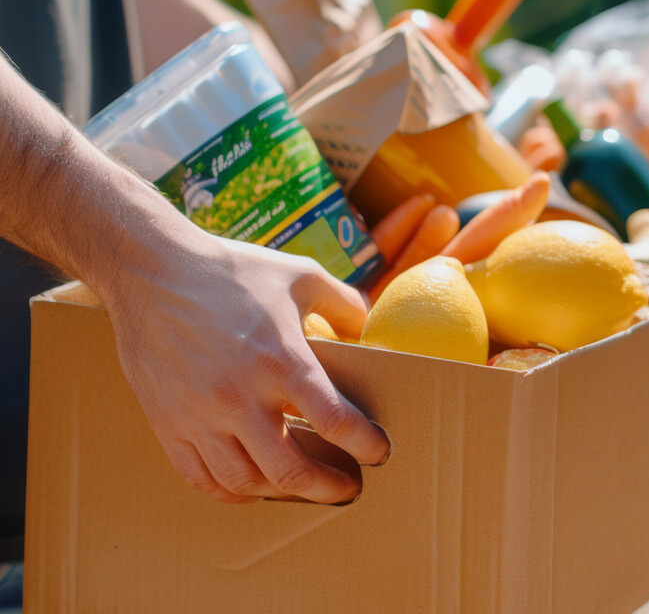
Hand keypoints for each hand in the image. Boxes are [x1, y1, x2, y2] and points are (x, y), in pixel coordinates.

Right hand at [107, 231, 389, 503]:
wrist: (152, 271)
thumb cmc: (232, 270)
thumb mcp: (301, 275)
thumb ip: (343, 302)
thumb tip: (368, 328)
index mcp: (283, 359)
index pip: (336, 422)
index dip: (366, 445)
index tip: (379, 452)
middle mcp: (242, 395)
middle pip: (293, 469)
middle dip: (330, 487)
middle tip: (348, 487)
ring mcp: (201, 415)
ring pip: (247, 482)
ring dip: (283, 494)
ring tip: (303, 486)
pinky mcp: (168, 423)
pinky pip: (201, 478)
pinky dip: (232, 492)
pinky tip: (252, 487)